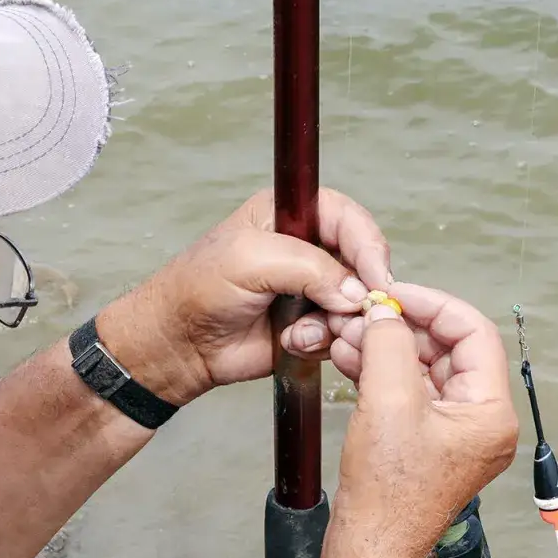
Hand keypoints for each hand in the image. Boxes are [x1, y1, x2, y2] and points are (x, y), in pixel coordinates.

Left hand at [96, 188, 391, 405]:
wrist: (180, 344)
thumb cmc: (199, 289)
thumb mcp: (251, 261)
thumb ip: (308, 267)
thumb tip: (355, 294)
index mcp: (291, 213)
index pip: (349, 218)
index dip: (369, 246)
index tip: (377, 278)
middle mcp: (308, 247)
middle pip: (362, 262)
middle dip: (358, 291)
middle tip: (344, 313)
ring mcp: (312, 287)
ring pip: (356, 303)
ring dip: (336, 322)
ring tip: (299, 332)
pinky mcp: (311, 323)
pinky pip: (341, 332)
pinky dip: (324, 341)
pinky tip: (292, 342)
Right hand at [328, 283, 519, 557]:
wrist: (370, 545)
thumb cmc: (388, 493)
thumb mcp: (388, 402)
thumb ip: (389, 345)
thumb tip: (385, 313)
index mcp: (490, 412)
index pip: (473, 333)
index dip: (432, 305)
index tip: (395, 293)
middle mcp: (481, 420)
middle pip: (447, 348)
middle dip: (402, 327)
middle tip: (365, 313)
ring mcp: (453, 431)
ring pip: (423, 367)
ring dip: (386, 347)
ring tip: (349, 333)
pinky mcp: (426, 439)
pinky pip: (409, 390)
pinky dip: (381, 370)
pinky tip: (351, 356)